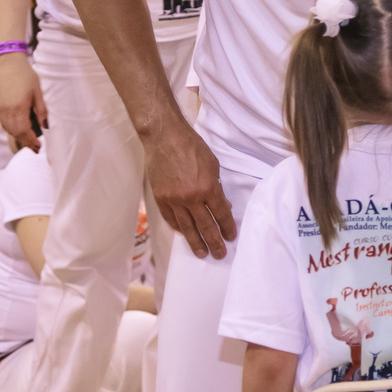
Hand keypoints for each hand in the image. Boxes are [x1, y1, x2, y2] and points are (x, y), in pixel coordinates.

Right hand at [0, 51, 46, 151]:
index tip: (38, 147)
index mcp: (18, 108)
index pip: (24, 131)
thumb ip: (41, 111)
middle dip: (25, 142)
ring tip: (27, 142)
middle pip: (15, 132)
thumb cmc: (26, 76)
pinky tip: (17, 130)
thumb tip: (45, 126)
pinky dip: (10, 130)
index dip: (31, 141)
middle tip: (34, 148)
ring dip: (17, 137)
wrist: (9, 64)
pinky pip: (3, 123)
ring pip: (8, 129)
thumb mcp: (38, 92)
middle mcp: (7, 110)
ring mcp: (0, 108)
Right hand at [145, 117, 235, 257]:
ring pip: (187, 227)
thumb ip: (217, 187)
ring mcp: (174, 199)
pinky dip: (178, 228)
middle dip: (214, 242)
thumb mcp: (212, 165)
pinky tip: (184, 235)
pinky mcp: (160, 198)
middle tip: (220, 254)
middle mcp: (191, 197)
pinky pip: (170, 219)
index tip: (231, 237)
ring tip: (202, 253)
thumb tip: (222, 205)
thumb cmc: (191, 147)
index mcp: (208, 188)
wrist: (164, 137)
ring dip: (195, 242)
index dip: (227, 227)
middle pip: (205, 226)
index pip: (221, 214)